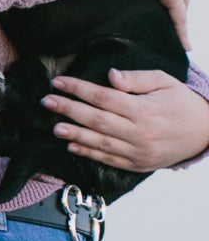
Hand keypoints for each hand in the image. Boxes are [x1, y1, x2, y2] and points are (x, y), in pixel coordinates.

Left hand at [41, 68, 208, 170]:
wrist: (207, 131)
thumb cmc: (182, 101)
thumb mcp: (164, 81)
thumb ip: (136, 78)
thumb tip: (110, 76)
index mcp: (144, 110)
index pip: (103, 97)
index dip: (78, 89)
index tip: (58, 82)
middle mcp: (140, 133)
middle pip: (97, 120)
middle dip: (69, 110)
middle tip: (47, 102)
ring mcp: (139, 152)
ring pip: (101, 144)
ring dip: (75, 136)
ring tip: (55, 127)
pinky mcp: (140, 165)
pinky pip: (110, 161)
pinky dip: (90, 155)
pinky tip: (73, 147)